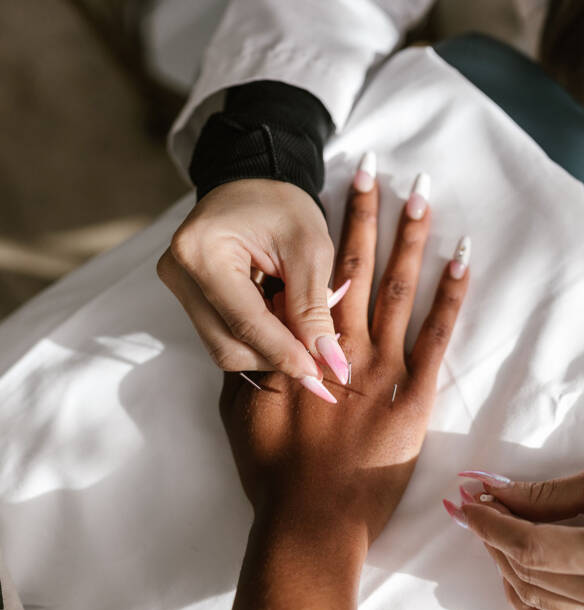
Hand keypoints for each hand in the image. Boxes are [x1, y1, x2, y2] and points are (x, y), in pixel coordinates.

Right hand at [157, 179, 346, 388]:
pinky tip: (282, 317)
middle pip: (228, 345)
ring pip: (225, 347)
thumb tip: (328, 361)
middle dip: (277, 355)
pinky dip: (259, 336)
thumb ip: (314, 308)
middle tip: (318, 350)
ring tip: (300, 321)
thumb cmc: (284, 206)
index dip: (285, 354)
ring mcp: (178, 287)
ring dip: (269, 347)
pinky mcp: (187, 296)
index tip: (320, 374)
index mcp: (201, 252)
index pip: (245, 323)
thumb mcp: (310, 250)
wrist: (255, 183)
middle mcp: (178, 273)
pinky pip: (223, 334)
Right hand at [216, 164, 469, 609]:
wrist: (310, 520)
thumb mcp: (242, 414)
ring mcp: (384, 365)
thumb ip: (250, 368)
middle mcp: (343, 344)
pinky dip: (452, 292)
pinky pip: (439, 333)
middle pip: (357, 266)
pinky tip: (463, 258)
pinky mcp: (417, 392)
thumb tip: (249, 338)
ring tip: (421, 195)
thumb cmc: (272, 474)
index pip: (313, 272)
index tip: (330, 191)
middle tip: (378, 168)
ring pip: (399, 288)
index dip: (321, 231)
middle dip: (367, 215)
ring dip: (410, 239)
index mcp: (302, 343)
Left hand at [449, 461, 583, 609]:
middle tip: (478, 505)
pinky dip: (526, 597)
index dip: (492, 524)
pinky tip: (517, 570)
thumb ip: (550, 492)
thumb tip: (496, 492)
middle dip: (493, 537)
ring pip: (534, 599)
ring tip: (497, 529)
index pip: (531, 546)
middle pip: (528, 572)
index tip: (468, 500)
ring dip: (505, 563)